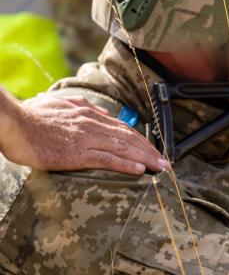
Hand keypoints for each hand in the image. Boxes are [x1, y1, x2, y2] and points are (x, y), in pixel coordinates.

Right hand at [0, 95, 167, 174]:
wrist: (13, 123)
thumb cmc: (31, 115)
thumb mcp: (60, 104)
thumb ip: (82, 107)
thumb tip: (100, 112)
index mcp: (89, 115)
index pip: (123, 128)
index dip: (142, 140)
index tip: (153, 150)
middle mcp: (92, 126)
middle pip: (129, 138)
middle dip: (150, 151)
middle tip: (166, 163)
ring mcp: (85, 140)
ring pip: (123, 148)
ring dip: (145, 158)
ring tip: (160, 168)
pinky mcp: (76, 154)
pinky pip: (107, 159)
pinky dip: (126, 164)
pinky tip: (139, 170)